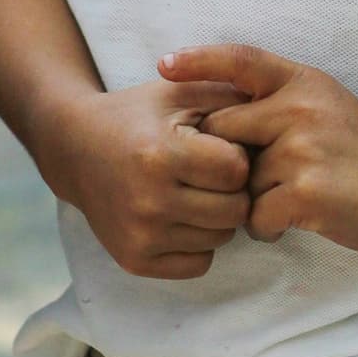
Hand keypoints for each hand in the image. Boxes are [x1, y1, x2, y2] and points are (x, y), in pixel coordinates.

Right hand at [43, 73, 252, 280]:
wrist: (76, 149)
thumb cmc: (137, 117)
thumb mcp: (179, 93)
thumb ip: (229, 96)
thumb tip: (281, 112)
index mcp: (160, 155)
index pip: (236, 171)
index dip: (235, 157)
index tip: (217, 147)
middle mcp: (149, 201)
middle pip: (234, 210)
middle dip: (232, 190)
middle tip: (210, 174)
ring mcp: (141, 236)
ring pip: (220, 239)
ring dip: (217, 216)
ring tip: (194, 191)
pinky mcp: (135, 261)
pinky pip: (199, 263)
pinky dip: (199, 243)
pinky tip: (181, 216)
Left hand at [166, 45, 357, 255]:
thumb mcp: (323, 101)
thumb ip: (276, 102)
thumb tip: (215, 119)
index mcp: (300, 82)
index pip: (240, 59)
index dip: (198, 59)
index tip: (163, 66)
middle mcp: (298, 109)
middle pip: (221, 131)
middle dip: (223, 160)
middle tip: (251, 176)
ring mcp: (302, 151)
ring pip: (238, 181)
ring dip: (251, 199)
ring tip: (287, 200)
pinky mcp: (306, 194)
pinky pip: (255, 215)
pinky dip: (266, 227)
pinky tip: (292, 221)